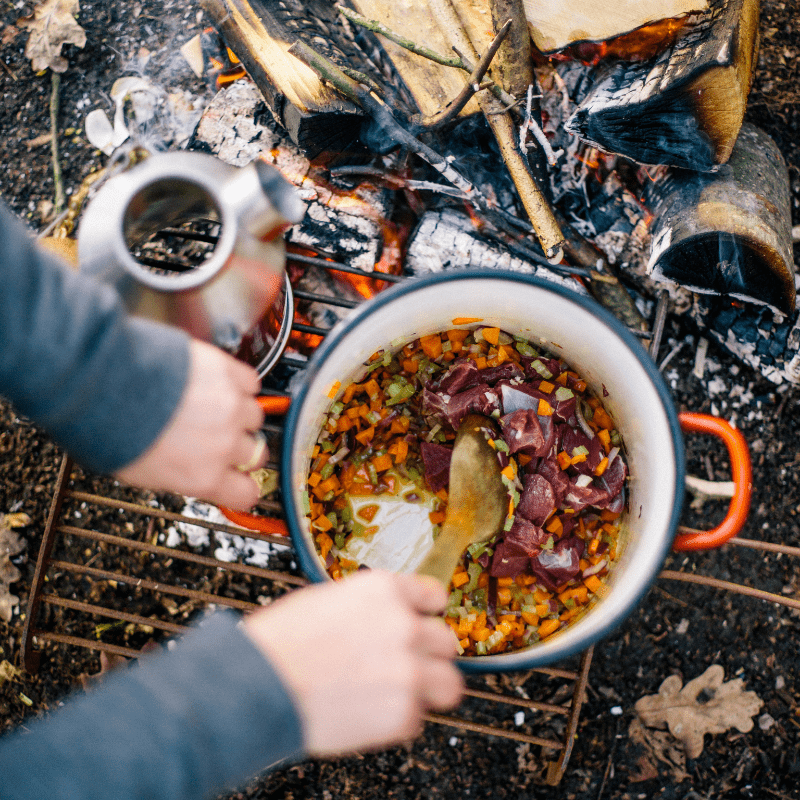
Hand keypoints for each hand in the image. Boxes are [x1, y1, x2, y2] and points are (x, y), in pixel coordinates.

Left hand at [115, 339, 265, 508]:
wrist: (110, 383)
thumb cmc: (117, 427)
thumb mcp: (144, 474)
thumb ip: (180, 476)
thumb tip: (186, 474)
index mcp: (204, 476)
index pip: (246, 493)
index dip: (242, 487)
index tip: (239, 480)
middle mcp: (224, 444)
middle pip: (256, 454)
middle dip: (240, 449)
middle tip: (221, 439)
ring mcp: (231, 408)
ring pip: (254, 416)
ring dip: (239, 414)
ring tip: (214, 406)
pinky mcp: (229, 375)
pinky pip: (250, 383)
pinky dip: (239, 384)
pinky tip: (219, 384)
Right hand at [242, 571, 463, 755]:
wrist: (258, 685)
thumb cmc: (280, 642)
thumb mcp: (327, 600)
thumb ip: (369, 608)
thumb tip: (386, 618)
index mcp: (384, 591)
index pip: (435, 596)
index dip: (427, 614)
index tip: (423, 623)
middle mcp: (404, 626)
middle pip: (446, 642)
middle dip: (428, 655)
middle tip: (406, 665)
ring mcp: (408, 670)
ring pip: (449, 684)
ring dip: (429, 690)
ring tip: (400, 695)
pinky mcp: (402, 713)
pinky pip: (417, 719)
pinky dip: (397, 721)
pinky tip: (368, 713)